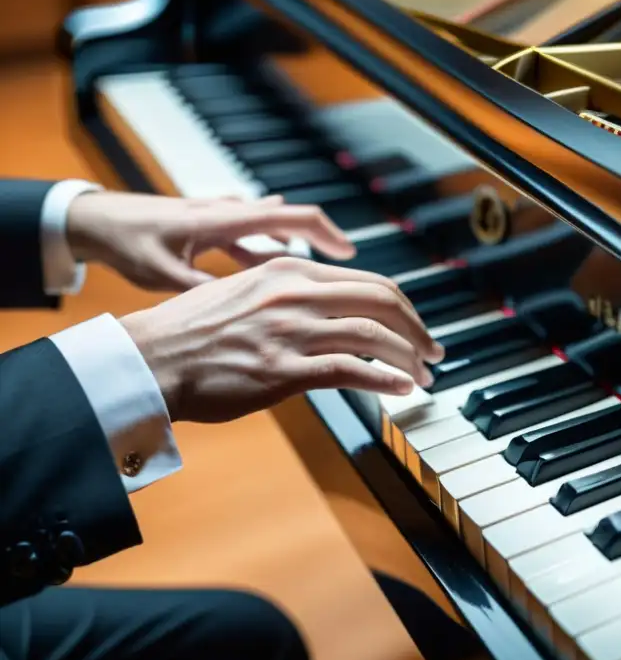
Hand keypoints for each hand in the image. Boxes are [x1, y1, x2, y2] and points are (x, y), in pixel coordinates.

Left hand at [66, 192, 354, 290]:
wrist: (96, 218)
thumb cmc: (128, 242)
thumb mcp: (166, 273)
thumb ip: (206, 290)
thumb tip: (241, 314)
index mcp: (227, 219)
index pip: (293, 218)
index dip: (327, 235)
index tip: (350, 254)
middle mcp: (230, 212)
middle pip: (291, 221)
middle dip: (320, 244)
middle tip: (345, 273)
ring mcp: (222, 217)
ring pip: (272, 230)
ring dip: (294, 251)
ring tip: (313, 283)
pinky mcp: (212, 227)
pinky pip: (251, 237)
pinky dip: (268, 252)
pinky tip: (274, 273)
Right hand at [119, 257, 444, 422]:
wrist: (147, 357)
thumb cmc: (191, 331)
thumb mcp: (245, 291)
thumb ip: (289, 294)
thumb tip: (328, 311)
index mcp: (288, 270)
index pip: (367, 281)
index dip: (402, 306)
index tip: (415, 327)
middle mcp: (294, 293)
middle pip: (381, 300)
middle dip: (417, 328)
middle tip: (434, 352)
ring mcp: (289, 331)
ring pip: (372, 334)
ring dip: (408, 356)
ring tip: (423, 374)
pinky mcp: (280, 371)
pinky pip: (348, 371)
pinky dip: (383, 379)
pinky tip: (400, 389)